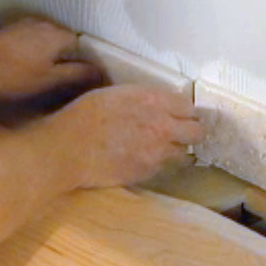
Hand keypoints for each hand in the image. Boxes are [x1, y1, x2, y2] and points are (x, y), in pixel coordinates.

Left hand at [0, 18, 101, 97]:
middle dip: (67, 60)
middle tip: (63, 82)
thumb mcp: (50, 80)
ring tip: (45, 77)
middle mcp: (43, 23)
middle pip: (65, 42)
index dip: (83, 65)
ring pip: (47, 42)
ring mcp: (24, 25)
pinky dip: (35, 54)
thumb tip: (101, 72)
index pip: (82, 47)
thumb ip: (78, 74)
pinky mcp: (9, 32)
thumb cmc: (14, 77)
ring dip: (50, 57)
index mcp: (58, 34)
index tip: (81, 82)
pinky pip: (32, 42)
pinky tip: (27, 69)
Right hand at [51, 85, 204, 187]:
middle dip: (190, 133)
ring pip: (184, 154)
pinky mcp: (149, 171)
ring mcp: (158, 150)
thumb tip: (157, 105)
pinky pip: (164, 169)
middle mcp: (163, 124)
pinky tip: (143, 161)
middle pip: (197, 132)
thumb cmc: (84, 115)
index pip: (188, 107)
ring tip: (160, 152)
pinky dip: (158, 166)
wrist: (69, 148)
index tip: (178, 117)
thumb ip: (143, 99)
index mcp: (154, 99)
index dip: (183, 113)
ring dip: (176, 152)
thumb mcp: (116, 95)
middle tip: (179, 136)